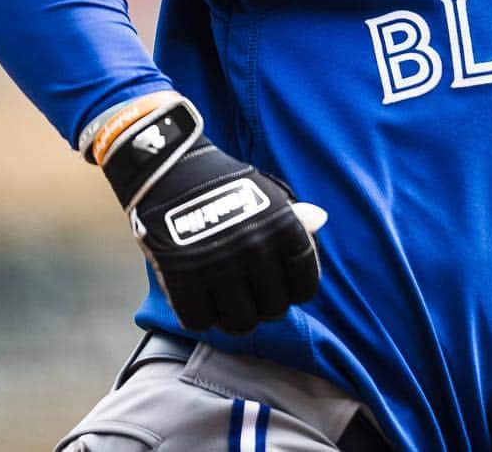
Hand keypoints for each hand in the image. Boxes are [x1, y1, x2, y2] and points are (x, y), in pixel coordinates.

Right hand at [93, 94, 323, 334]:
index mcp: (283, 228)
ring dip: (236, 316)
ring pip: (241, 323)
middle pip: (274, 309)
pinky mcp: (183, 278)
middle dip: (266, 305)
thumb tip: (321, 220)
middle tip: (254, 294)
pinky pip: (200, 321)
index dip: (296, 290)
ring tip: (230, 301)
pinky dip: (202, 316)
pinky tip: (203, 300)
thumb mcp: (267, 193)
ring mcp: (219, 266)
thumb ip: (295, 216)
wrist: (170, 170)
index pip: (305, 284)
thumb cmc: (225, 183)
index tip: (285, 286)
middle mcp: (256, 249)